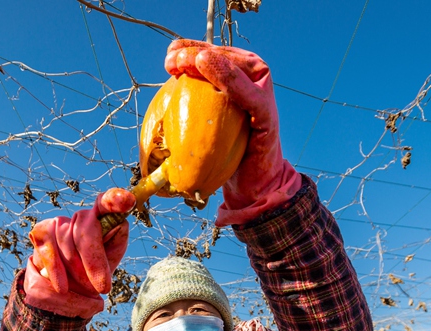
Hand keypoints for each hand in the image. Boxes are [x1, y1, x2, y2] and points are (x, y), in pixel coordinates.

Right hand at [23, 188, 135, 317]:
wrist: (64, 289)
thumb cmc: (92, 274)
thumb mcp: (109, 262)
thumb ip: (115, 243)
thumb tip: (117, 224)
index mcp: (104, 220)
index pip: (108, 203)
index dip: (115, 200)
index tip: (127, 201)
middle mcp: (83, 216)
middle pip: (86, 230)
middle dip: (93, 261)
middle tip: (103, 287)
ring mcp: (60, 222)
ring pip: (66, 241)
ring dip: (76, 269)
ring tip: (84, 286)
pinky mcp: (42, 231)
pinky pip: (49, 250)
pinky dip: (57, 271)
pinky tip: (63, 287)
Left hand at [165, 40, 300, 224]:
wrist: (249, 180)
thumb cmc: (221, 152)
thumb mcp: (201, 122)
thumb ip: (190, 101)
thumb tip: (163, 87)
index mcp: (233, 76)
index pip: (209, 54)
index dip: (188, 50)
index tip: (168, 59)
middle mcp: (250, 78)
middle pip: (222, 56)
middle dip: (197, 53)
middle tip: (173, 62)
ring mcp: (260, 93)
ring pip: (237, 68)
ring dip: (214, 62)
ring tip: (194, 62)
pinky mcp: (266, 113)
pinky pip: (249, 95)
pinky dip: (231, 82)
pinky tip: (213, 77)